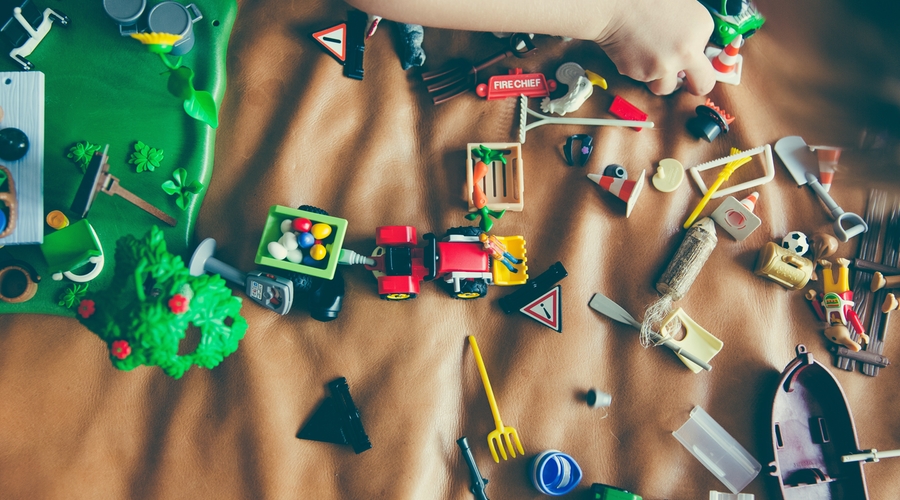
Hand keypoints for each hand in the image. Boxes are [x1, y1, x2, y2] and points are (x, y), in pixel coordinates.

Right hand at [594, 0, 715, 95]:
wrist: (615, 6)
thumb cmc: (646, 0)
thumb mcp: (683, 5)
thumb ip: (693, 29)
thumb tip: (693, 46)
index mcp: (702, 28)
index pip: (709, 55)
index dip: (698, 56)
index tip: (691, 57)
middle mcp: (687, 52)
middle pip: (702, 85)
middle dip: (696, 86)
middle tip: (688, 83)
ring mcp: (664, 67)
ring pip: (666, 86)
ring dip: (661, 79)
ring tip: (649, 60)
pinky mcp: (641, 74)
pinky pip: (643, 79)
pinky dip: (639, 68)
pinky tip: (634, 51)